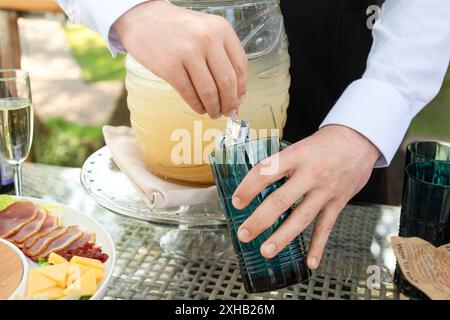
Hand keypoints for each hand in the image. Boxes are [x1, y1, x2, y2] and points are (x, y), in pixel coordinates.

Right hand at [114, 0, 247, 118]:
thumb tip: (235, 91)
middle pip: (227, 82)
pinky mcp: (170, 67)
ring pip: (209, 92)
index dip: (242, 88)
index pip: (240, 66)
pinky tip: (199, 108)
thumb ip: (222, 54)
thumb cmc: (176, 27)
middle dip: (230, 103)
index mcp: (221, 29)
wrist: (142, 17)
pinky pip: (190, 95)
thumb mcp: (206, 30)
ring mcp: (188, 53)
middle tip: (229, 112)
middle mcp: (207, 39)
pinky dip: (197, 106)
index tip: (240, 99)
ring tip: (214, 113)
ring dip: (214, 108)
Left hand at [232, 125, 380, 268]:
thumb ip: (280, 165)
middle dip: (259, 220)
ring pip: (301, 218)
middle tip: (244, 233)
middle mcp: (310, 174)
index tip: (236, 202)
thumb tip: (254, 185)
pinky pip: (326, 227)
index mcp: (296, 156)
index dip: (248, 188)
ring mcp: (325, 191)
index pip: (266, 172)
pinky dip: (318, 246)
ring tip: (266, 251)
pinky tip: (310, 262)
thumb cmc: (323, 144)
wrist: (358, 141)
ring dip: (282, 237)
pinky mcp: (338, 203)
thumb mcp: (298, 147)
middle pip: (281, 201)